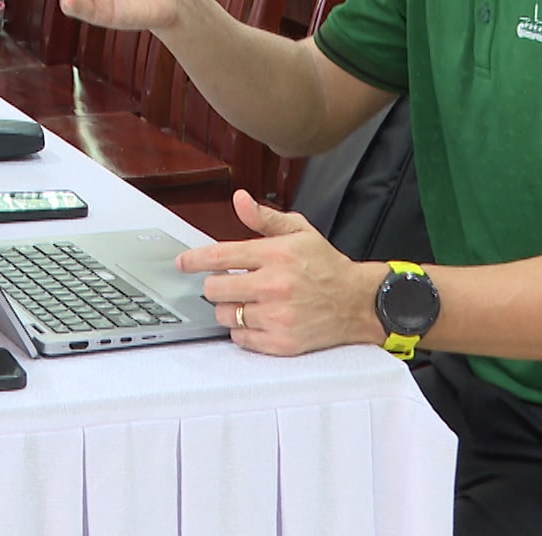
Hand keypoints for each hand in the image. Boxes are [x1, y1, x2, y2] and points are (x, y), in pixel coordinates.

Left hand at [176, 191, 384, 355]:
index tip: (183, 263)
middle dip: (216, 285)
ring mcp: (278, 316)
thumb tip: (239, 199)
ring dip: (230, 309)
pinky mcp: (281, 342)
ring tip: (248, 302)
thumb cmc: (326, 266)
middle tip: (229, 283)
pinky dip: (242, 331)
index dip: (194, 260)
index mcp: (276, 254)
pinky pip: (240, 339)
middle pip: (215, 289)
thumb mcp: (299, 232)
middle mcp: (275, 285)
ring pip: (225, 316)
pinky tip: (257, 319)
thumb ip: (265, 218)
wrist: (358, 302)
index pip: (220, 256)